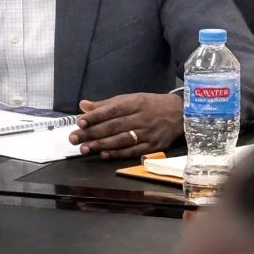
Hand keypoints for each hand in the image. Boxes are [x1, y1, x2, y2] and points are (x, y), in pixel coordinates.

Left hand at [69, 92, 183, 158]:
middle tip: (74, 138)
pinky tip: (104, 155)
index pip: (112, 109)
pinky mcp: (153, 147)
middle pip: (114, 126)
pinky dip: (117, 154)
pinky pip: (132, 151)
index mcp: (135, 102)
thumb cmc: (150, 104)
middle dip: (92, 132)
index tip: (79, 121)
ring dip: (101, 145)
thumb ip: (106, 104)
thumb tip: (83, 105)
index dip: (95, 116)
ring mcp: (147, 133)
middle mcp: (141, 117)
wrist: (179, 114)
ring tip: (85, 149)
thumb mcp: (131, 98)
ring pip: (121, 140)